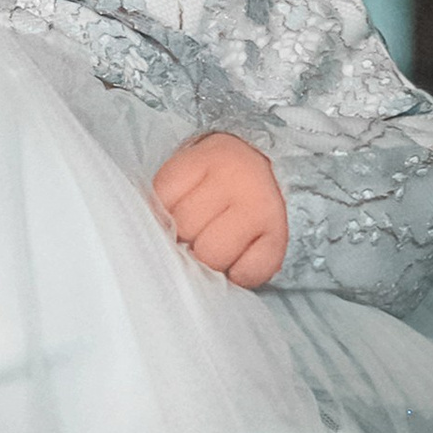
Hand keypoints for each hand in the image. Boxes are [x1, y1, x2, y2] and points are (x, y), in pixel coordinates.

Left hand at [152, 132, 289, 287]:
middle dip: (186, 237)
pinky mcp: (279, 238)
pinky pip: (248, 271)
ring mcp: (260, 208)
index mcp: (207, 158)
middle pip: (186, 227)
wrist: (277, 174)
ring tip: (216, 248)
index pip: (162, 197)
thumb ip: (169, 198)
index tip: (174, 214)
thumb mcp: (194, 173)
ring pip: (212, 254)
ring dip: (210, 260)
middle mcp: (236, 179)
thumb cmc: (222, 181)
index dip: (163, 214)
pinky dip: (240, 274)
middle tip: (197, 233)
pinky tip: (239, 260)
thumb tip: (153, 236)